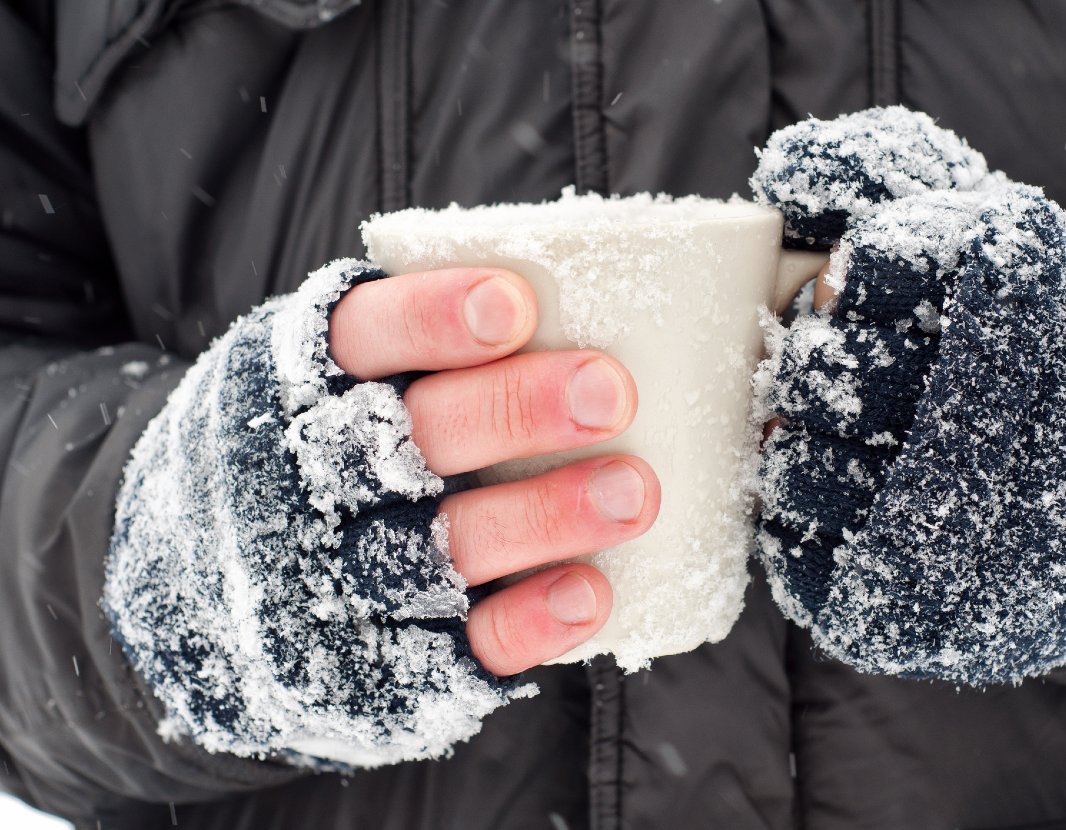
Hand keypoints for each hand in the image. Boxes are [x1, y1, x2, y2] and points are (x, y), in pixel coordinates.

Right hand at [329, 267, 660, 675]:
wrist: (214, 594)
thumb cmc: (325, 446)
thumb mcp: (335, 375)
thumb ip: (423, 344)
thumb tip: (580, 296)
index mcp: (303, 385)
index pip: (360, 339)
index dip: (431, 320)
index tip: (515, 305)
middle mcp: (312, 480)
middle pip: (412, 440)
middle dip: (513, 412)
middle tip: (611, 392)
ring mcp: (343, 575)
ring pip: (443, 545)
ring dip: (543, 516)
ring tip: (633, 491)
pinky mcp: (384, 657)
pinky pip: (458, 643)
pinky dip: (526, 620)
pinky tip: (590, 591)